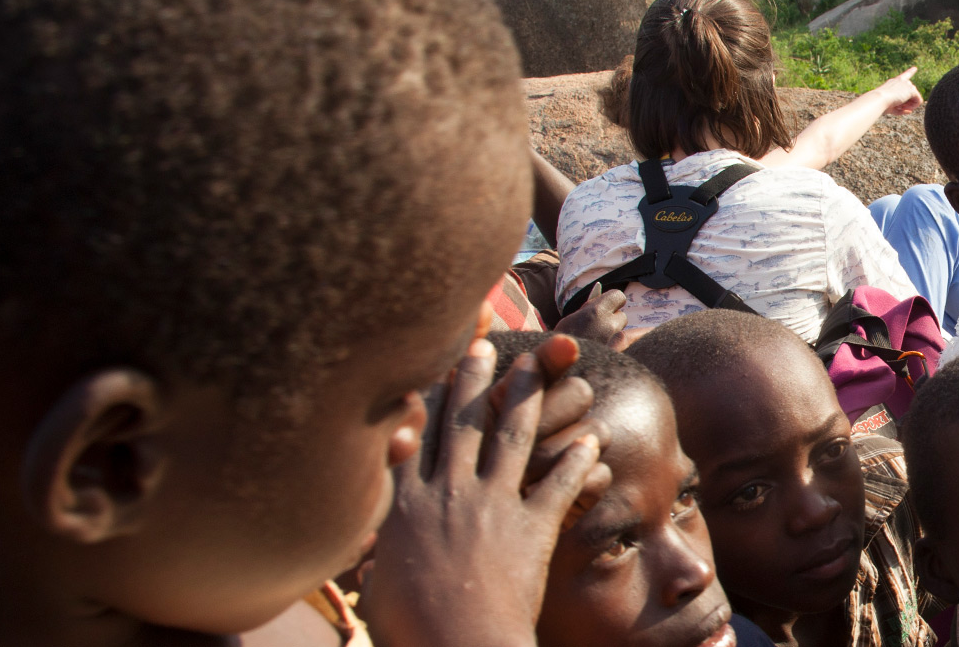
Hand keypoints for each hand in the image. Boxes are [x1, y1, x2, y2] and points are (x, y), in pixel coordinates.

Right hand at [361, 335, 611, 646]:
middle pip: (461, 423)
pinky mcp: (530, 527)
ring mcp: (491, 505)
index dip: (421, 396)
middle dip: (472, 378)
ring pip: (512, 437)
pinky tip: (593, 439)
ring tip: (536, 365)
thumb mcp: (376, 586)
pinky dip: (578, 461)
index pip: (412, 437)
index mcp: (404, 506)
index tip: (426, 364)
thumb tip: (366, 558)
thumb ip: (376, 560)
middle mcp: (446, 493)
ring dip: (526, 396)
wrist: (454, 646)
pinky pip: (558, 483)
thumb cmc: (408, 630)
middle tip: (482, 341)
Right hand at [554, 289, 636, 350]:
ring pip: (624, 333)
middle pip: (622, 317)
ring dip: (615, 336)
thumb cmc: (561, 344)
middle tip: (599, 331)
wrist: (556, 372)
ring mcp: (615, 342)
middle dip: (613, 322)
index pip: (618, 296)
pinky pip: (632, 343)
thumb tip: (599, 288)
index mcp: (594, 312)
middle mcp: (609, 325)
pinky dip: (631, 342)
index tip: (608, 308)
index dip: (613, 302)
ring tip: (599, 345)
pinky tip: (637, 340)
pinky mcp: (619, 356)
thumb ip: (586, 306)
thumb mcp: (568, 320)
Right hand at [871, 67, 922, 114]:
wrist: (879, 99)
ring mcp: (907, 84)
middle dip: (907, 103)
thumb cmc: (881, 104)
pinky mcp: (911, 89)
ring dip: (910, 105)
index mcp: (894, 82)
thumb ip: (901, 109)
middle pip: (911, 92)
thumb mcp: (891, 108)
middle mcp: (901, 81)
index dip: (910, 72)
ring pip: (915, 97)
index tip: (915, 68)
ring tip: (900, 107)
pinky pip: (918, 100)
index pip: (904, 76)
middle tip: (899, 107)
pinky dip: (913, 106)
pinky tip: (905, 107)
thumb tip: (910, 111)